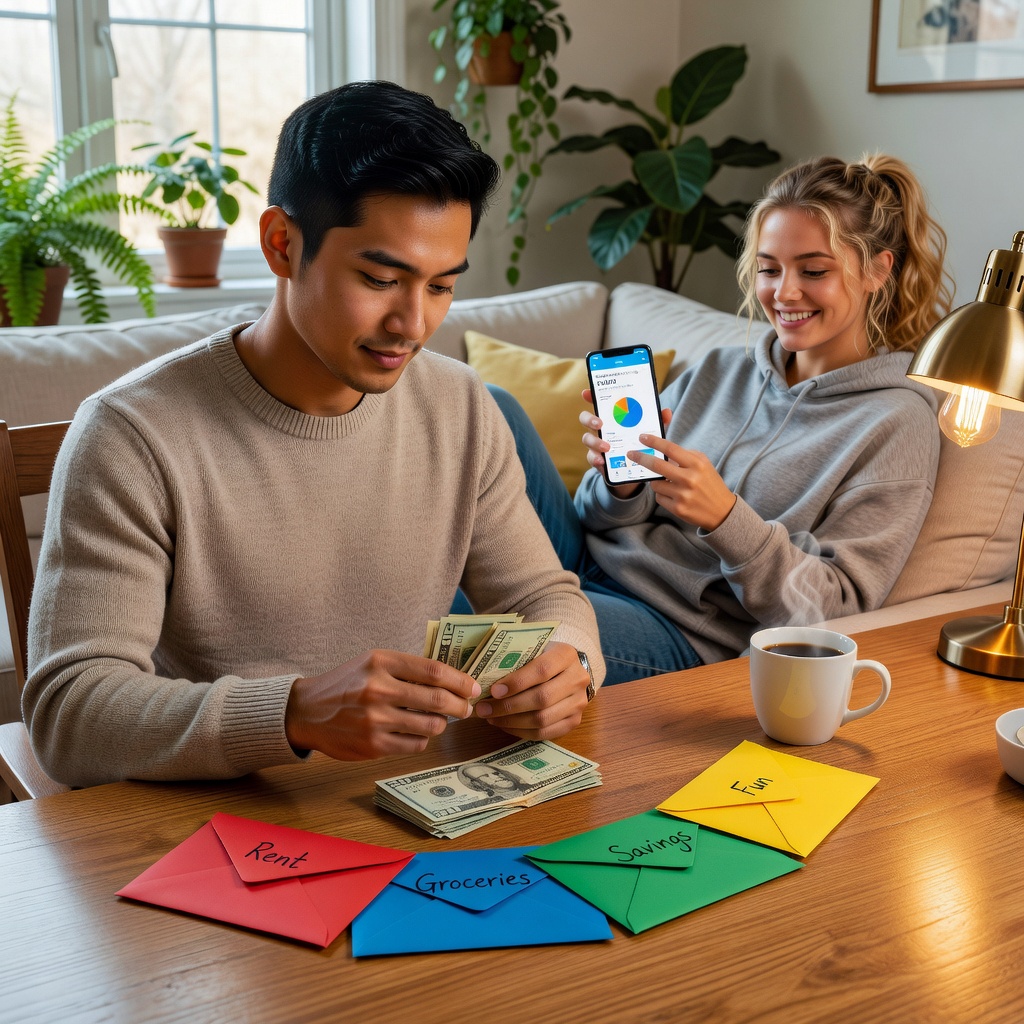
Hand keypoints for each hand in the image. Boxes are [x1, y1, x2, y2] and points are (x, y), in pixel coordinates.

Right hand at [285, 650, 480, 759]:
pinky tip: (417, 733)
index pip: (433, 671)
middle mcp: (378, 689)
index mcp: (381, 662)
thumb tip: (452, 679)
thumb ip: (407, 668)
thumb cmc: (347, 684)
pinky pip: (415, 745)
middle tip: (466, 708)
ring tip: (439, 720)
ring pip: (430, 725)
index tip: (473, 687)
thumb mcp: (373, 662)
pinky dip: (423, 739)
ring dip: (442, 724)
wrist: (307, 711)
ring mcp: (375, 719)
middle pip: (437, 699)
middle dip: (459, 705)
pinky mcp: (373, 745)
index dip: (459, 680)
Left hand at [474, 641, 593, 739]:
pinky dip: (521, 732)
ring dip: (512, 722)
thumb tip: (484, 680)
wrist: (568, 669)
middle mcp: (578, 679)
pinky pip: (545, 733)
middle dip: (509, 706)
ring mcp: (579, 702)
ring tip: (491, 718)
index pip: (542, 670)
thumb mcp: (534, 649)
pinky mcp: (575, 721)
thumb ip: (516, 660)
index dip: (517, 682)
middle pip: (542, 698)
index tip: (494, 690)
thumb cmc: (543, 656)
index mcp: (566, 655)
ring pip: (543, 719)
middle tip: (484, 709)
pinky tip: (505, 725)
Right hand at [579, 388, 671, 498]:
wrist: (636, 468)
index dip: (591, 396)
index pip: (598, 403)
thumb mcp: (651, 431)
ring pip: (587, 439)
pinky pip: (591, 457)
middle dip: (589, 418)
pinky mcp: (598, 459)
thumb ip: (658, 421)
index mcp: (611, 417)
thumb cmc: (640, 442)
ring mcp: (597, 443)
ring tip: (606, 447)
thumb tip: (667, 412)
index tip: (587, 393)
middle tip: (600, 423)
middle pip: (586, 418)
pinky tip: (602, 461)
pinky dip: (595, 458)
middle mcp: (601, 428)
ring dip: (595, 441)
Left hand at [628, 433, 736, 530]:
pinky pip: (659, 498)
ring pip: (655, 484)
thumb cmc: (709, 483)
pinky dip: (663, 495)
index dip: (654, 442)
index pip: (671, 449)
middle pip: (657, 465)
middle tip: (632, 454)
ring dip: (658, 482)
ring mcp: (683, 495)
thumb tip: (660, 450)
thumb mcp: (702, 465)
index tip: (642, 438)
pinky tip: (674, 496)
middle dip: (641, 458)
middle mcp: (689, 479)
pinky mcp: (678, 509)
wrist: (722, 511)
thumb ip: (683, 456)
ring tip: (669, 484)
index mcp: (697, 464)